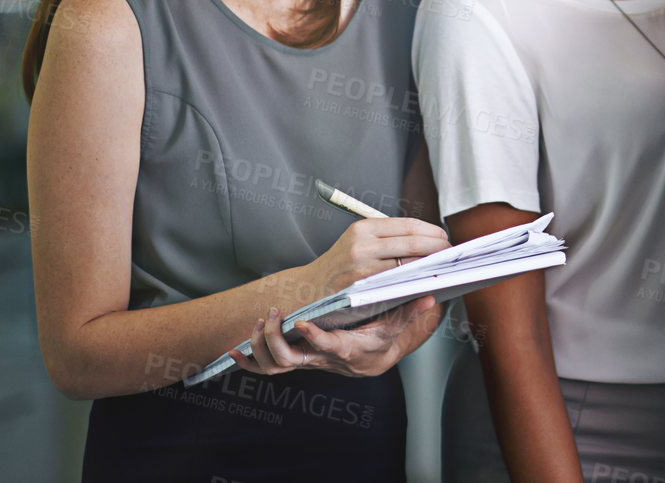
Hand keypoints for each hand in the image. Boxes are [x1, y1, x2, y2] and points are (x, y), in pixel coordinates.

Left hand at [229, 296, 441, 377]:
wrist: (369, 361)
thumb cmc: (381, 340)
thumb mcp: (396, 326)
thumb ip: (410, 311)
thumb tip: (429, 297)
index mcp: (346, 350)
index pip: (330, 347)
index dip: (315, 338)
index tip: (302, 322)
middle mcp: (322, 359)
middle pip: (291, 359)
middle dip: (275, 339)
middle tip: (275, 314)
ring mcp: (306, 360)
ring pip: (274, 364)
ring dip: (261, 344)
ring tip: (262, 319)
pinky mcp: (296, 359)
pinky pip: (265, 368)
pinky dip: (247, 361)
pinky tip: (234, 350)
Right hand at [302, 217, 450, 298]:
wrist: (308, 289)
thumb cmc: (341, 265)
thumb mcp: (358, 240)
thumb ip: (388, 237)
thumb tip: (428, 236)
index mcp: (364, 227)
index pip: (409, 225)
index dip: (432, 231)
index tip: (445, 237)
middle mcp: (362, 244)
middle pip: (413, 243)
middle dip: (437, 248)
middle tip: (451, 253)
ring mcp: (361, 268)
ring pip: (408, 264)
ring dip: (430, 266)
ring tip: (442, 266)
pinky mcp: (362, 289)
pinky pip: (396, 283)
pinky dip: (415, 281)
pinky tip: (425, 281)